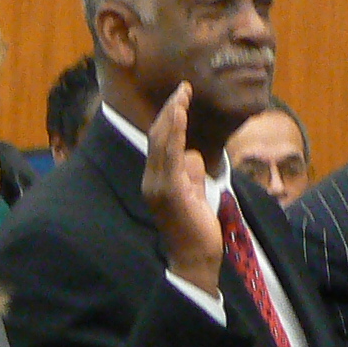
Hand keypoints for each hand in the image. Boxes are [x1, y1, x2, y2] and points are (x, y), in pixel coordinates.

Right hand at [142, 82, 222, 294]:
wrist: (196, 258)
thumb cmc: (196, 229)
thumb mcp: (194, 194)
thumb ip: (191, 174)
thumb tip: (193, 154)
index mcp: (156, 179)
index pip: (159, 142)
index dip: (169, 118)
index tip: (181, 97)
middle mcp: (151, 180)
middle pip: (156, 136)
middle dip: (170, 110)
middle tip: (183, 88)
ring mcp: (157, 186)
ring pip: (161, 142)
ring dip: (172, 116)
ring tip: (182, 95)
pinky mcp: (168, 191)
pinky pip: (170, 155)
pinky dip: (175, 133)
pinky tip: (181, 115)